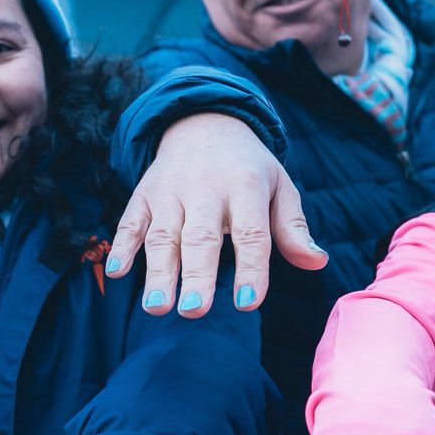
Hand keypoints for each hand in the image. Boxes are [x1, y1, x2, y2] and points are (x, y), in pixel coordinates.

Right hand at [107, 113, 326, 317]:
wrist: (204, 123)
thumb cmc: (247, 169)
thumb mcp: (279, 187)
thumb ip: (292, 227)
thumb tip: (316, 263)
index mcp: (245, 186)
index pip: (250, 232)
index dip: (251, 267)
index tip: (248, 302)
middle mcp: (205, 188)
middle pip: (200, 236)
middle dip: (196, 274)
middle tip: (194, 310)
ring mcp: (170, 191)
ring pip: (163, 234)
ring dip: (158, 271)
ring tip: (157, 307)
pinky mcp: (143, 194)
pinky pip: (130, 221)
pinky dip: (122, 246)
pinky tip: (119, 273)